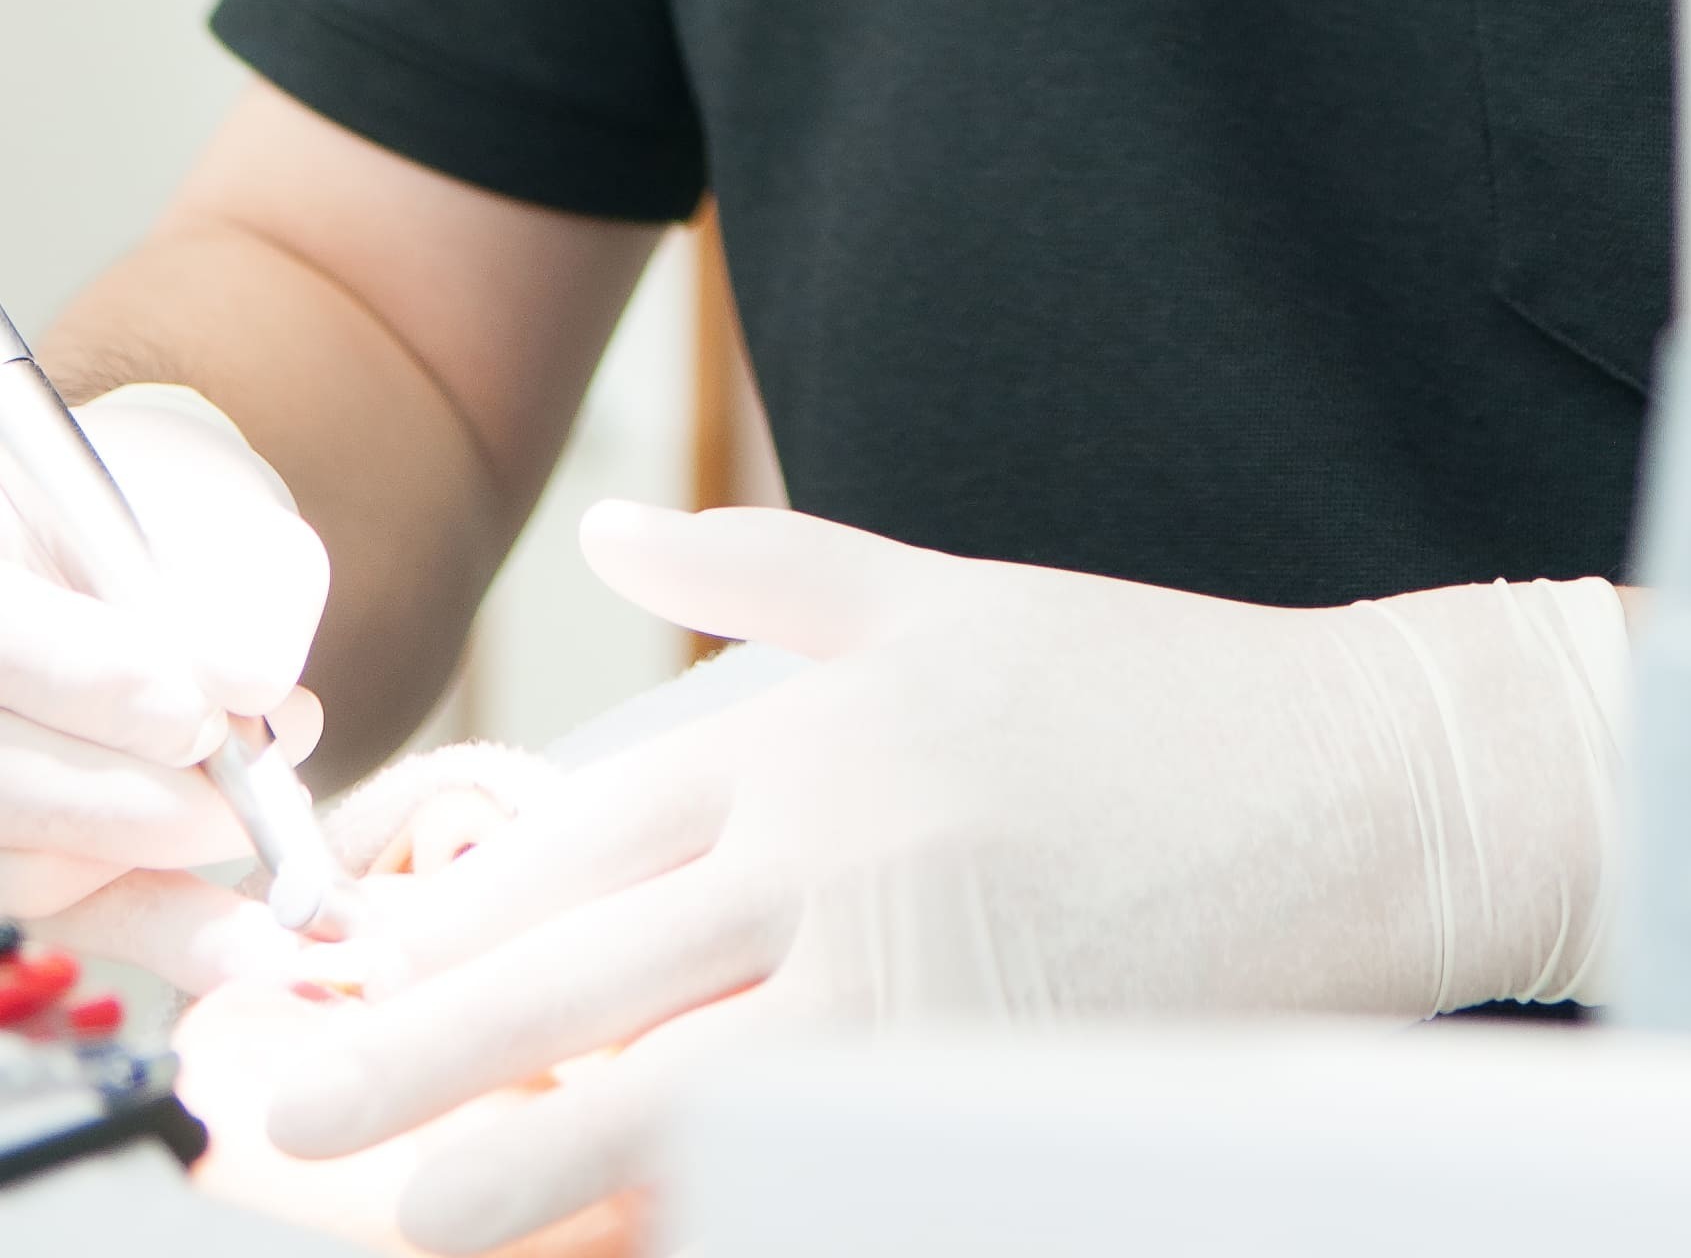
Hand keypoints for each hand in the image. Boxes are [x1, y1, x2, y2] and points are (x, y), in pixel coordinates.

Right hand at [0, 385, 326, 940]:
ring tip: (277, 812)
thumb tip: (257, 681)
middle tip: (260, 783)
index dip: (90, 683)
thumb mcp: (219, 513)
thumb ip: (239, 580)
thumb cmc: (178, 526)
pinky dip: (170, 930)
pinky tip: (255, 952)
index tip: (194, 715)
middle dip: (141, 795)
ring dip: (164, 853)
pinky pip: (76, 912)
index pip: (4, 640)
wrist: (145, 566)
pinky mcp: (17, 862)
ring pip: (30, 860)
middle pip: (3, 774)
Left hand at [265, 500, 1627, 1252]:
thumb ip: (764, 568)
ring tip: (401, 1217)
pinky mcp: (978, 1089)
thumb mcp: (951, 598)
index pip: (572, 849)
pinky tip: (631, 1227)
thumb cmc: (1161, 693)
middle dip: (404, 1064)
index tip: (338, 984)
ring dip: (514, 1173)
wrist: (1370, 786)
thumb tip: (612, 539)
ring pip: (655, 1107)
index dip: (441, 928)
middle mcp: (834, 855)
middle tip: (280, 1121)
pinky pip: (799, 1170)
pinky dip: (702, 1206)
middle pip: (571, 984)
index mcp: (814, 735)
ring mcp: (903, 988)